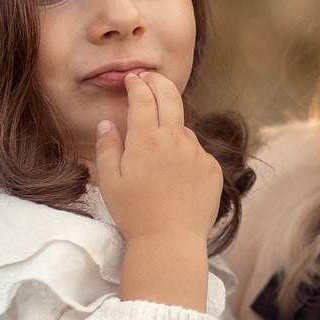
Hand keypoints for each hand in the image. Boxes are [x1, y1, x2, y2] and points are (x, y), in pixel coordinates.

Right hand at [93, 69, 220, 248]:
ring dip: (171, 127)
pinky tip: (175, 175)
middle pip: (170, 97)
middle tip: (150, 78)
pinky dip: (185, 154)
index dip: (137, 84)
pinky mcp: (212, 168)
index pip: (143, 97)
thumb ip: (107, 146)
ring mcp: (197, 153)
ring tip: (157, 150)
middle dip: (158, 82)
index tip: (133, 79)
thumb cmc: (134, 213)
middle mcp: (175, 140)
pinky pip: (197, 152)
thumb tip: (107, 122)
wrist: (169, 241)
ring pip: (183, 128)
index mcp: (146, 140)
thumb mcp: (109, 180)